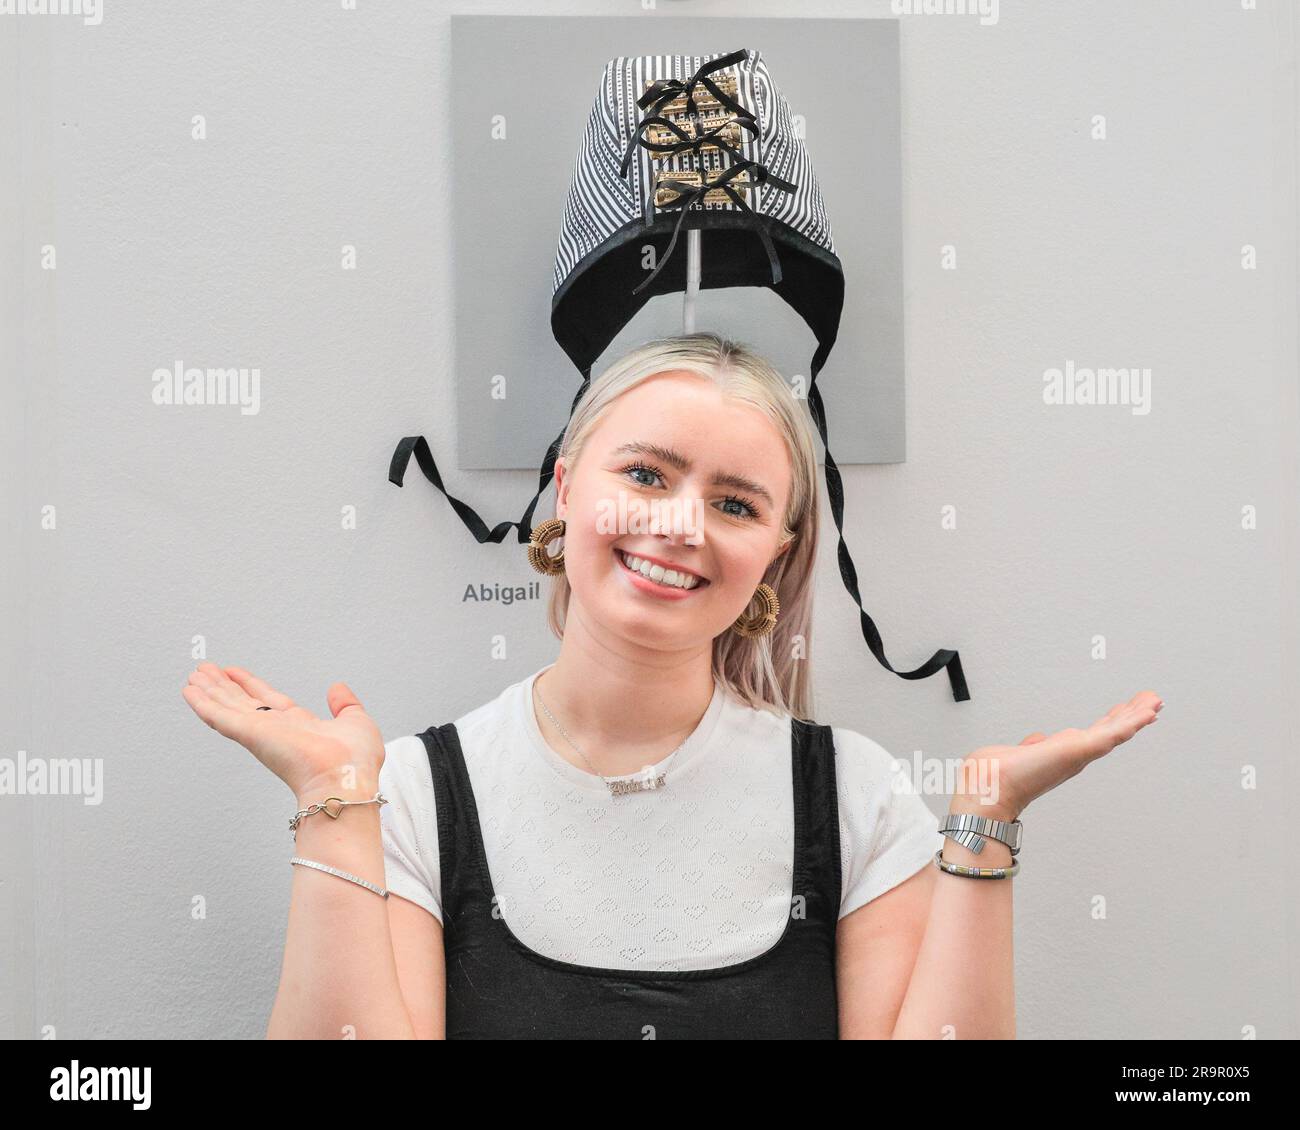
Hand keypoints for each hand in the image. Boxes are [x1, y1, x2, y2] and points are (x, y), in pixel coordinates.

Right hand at [181, 663, 384, 798]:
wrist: (344, 781)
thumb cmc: (354, 763)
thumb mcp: (356, 721)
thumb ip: (345, 704)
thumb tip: (337, 688)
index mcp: (300, 727)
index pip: (268, 702)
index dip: (250, 685)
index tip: (234, 672)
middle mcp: (277, 730)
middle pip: (243, 702)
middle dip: (224, 686)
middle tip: (204, 671)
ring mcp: (261, 733)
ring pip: (228, 707)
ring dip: (209, 691)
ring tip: (193, 675)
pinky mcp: (250, 735)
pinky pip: (221, 716)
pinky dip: (203, 703)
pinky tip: (190, 692)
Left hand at [951, 689, 1162, 820]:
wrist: (990, 788)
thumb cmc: (996, 776)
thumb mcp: (1019, 753)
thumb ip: (1032, 747)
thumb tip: (1036, 740)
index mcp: (1061, 754)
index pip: (1093, 734)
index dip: (1111, 722)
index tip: (1127, 710)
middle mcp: (1074, 755)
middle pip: (1110, 730)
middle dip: (1131, 715)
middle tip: (1152, 700)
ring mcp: (1080, 753)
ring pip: (1116, 731)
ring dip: (1136, 716)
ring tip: (1155, 701)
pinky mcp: (1081, 750)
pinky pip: (1112, 734)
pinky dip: (1131, 723)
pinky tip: (1146, 712)